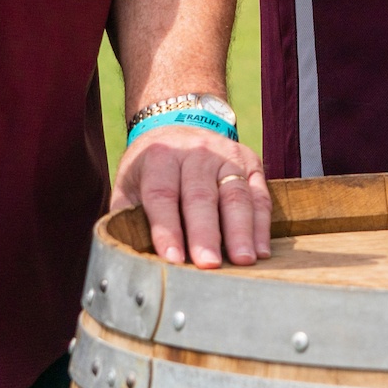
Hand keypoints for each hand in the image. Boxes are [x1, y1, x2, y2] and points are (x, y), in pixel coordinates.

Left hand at [112, 121, 272, 268]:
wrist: (179, 123)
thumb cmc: (150, 170)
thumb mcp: (129, 184)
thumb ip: (127, 217)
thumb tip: (125, 258)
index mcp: (159, 158)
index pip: (162, 196)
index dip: (167, 229)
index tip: (173, 258)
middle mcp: (195, 152)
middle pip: (201, 197)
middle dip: (206, 233)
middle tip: (209, 264)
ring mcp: (226, 155)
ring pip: (236, 195)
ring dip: (241, 230)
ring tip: (243, 261)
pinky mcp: (250, 162)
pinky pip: (260, 195)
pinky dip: (262, 224)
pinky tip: (261, 250)